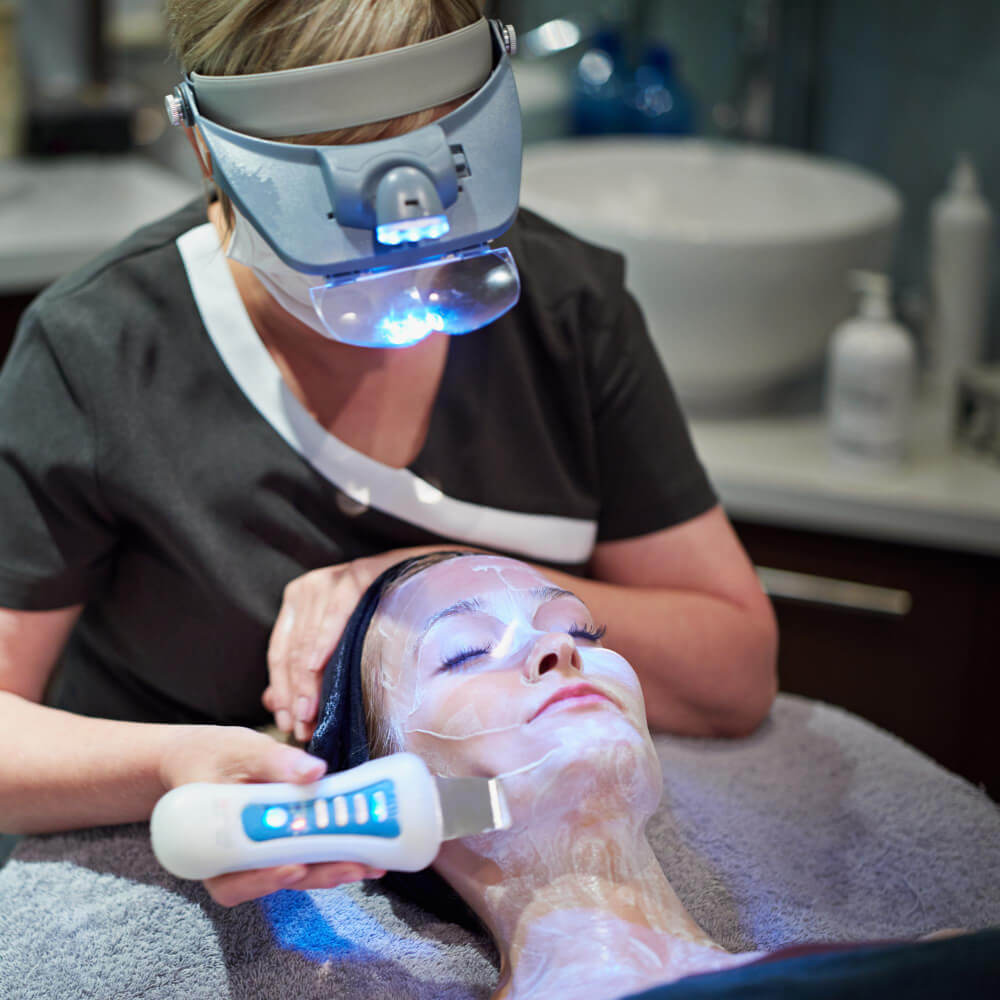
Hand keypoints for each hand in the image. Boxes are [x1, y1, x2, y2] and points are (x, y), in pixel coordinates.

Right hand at [158, 725, 384, 906]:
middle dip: (317, 874)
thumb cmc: (211, 755)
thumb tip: (314, 771)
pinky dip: (326, 855)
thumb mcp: (239, 750)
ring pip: (291, 873)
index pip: (233, 878)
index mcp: (207, 844)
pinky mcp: (270, 849)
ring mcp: (252, 859)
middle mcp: (227, 863)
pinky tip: (358, 849)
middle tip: (358, 865)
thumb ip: (275, 761)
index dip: (266, 879)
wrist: (193, 759)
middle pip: (272, 879)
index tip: (296, 868)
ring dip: (330, 868)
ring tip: (370, 861)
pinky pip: (298, 858)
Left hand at [264, 547, 445, 741]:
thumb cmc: (386, 616)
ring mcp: (331, 580)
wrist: (429, 578)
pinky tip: (318, 667)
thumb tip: (272, 703)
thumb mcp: (341, 642)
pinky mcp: (355, 575)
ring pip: (308, 640)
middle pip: (292, 651)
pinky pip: (334, 615)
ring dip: (307, 681)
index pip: (279, 653)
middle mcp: (308, 588)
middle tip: (302, 728)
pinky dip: (324, 642)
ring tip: (312, 715)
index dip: (281, 692)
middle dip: (295, 695)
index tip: (288, 724)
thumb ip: (306, 670)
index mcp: (298, 601)